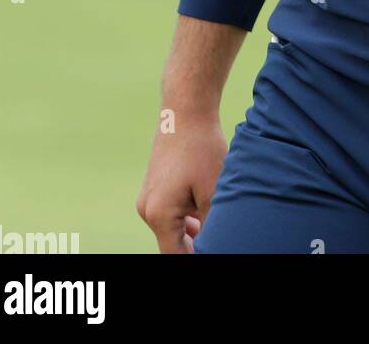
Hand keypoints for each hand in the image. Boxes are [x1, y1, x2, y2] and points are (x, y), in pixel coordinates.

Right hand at [135, 108, 227, 252]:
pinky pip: (170, 212)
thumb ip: (210, 225)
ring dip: (193, 230)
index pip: (175, 255)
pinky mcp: (153, 187)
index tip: (216, 249)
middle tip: (221, 238)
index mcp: (159, 215)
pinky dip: (187, 215)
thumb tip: (213, 245)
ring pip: (172, 227)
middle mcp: (147, 210)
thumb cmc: (201, 148)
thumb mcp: (212, 191)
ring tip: (216, 219)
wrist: (185, 111)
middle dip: (196, 244)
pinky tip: (206, 207)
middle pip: (172, 243)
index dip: (196, 257)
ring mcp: (147, 198)